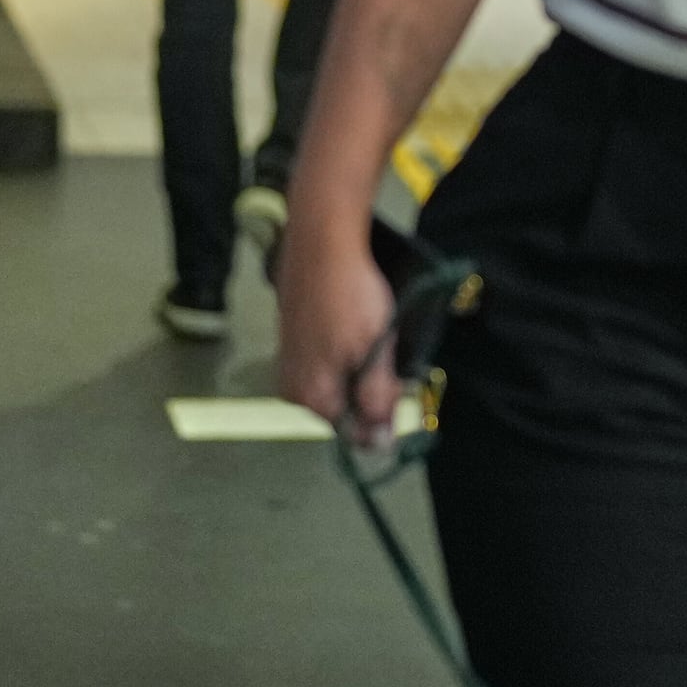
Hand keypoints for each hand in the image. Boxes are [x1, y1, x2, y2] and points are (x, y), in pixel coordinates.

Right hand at [275, 212, 402, 446]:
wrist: (320, 240)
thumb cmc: (351, 294)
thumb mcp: (375, 350)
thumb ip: (377, 399)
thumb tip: (380, 445)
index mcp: (312, 398)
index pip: (356, 435)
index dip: (383, 417)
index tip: (398, 386)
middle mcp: (293, 390)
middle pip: (344, 411)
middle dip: (369, 391)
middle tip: (384, 352)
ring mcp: (289, 365)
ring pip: (336, 385)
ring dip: (358, 371)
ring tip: (368, 334)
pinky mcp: (290, 342)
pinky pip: (324, 364)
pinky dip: (343, 353)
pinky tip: (351, 325)